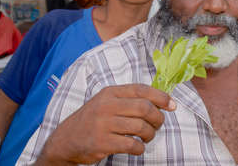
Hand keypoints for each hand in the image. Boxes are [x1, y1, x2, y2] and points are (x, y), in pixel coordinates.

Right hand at [37, 84, 175, 164]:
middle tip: (157, 125)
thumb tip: (163, 101)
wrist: (66, 141)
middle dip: (158, 118)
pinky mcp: (102, 142)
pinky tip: (137, 147)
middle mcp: (107, 105)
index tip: (172, 105)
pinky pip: (132, 144)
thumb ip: (130, 99)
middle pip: (145, 108)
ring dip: (150, 134)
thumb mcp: (107, 102)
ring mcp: (103, 124)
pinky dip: (140, 148)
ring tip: (146, 137)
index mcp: (110, 93)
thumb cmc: (93, 120)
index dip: (160, 97)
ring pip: (141, 127)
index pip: (141, 90)